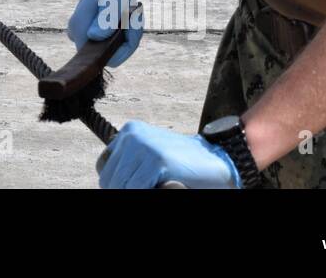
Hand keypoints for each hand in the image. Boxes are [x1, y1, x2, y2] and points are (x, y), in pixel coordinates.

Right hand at [67, 0, 145, 66]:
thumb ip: (107, 18)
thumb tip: (95, 37)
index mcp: (80, 27)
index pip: (100, 59)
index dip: (120, 50)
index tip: (131, 26)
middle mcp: (78, 33)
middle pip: (109, 55)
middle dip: (127, 39)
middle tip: (134, 16)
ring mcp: (85, 32)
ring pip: (113, 48)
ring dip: (129, 33)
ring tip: (132, 11)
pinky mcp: (93, 31)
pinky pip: (114, 41)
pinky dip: (127, 31)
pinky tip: (128, 13)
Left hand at [98, 120, 238, 188]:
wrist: (220, 162)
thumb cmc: (186, 166)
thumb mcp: (148, 157)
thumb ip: (129, 165)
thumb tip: (108, 182)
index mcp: (129, 132)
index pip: (104, 167)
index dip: (116, 184)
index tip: (132, 187)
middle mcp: (132, 135)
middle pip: (109, 179)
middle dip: (126, 190)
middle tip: (151, 187)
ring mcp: (144, 146)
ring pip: (121, 186)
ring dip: (137, 191)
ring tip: (159, 186)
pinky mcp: (157, 160)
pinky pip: (136, 188)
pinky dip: (149, 192)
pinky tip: (166, 187)